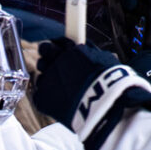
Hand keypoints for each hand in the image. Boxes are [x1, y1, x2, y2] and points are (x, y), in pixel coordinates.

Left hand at [33, 38, 150, 149]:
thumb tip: (88, 49)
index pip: (58, 41)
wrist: (104, 108)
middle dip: (50, 57)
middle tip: (58, 69)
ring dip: (49, 79)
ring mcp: (47, 79)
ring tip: (63, 90)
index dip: (60, 47)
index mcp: (72, 50)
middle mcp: (56, 61)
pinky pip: (40, 95)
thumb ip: (92, 54)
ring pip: (42, 74)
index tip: (61, 52)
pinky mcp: (43, 98)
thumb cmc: (111, 85)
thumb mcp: (106, 61)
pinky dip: (47, 99)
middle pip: (45, 51)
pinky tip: (60, 103)